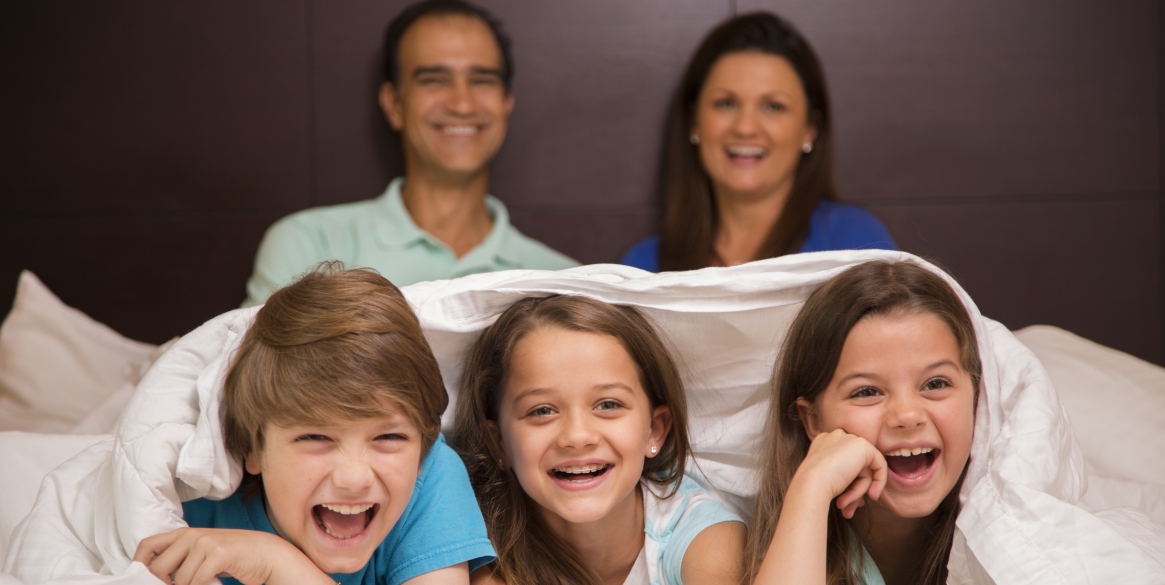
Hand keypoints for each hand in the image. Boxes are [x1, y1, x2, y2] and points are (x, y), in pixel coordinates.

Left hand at [133, 527, 308, 584]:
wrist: (267, 553)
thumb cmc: (234, 557)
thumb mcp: (203, 553)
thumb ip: (181, 559)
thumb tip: (156, 577)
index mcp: (184, 533)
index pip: (148, 546)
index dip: (140, 566)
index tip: (144, 580)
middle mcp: (192, 535)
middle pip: (159, 568)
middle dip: (164, 584)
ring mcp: (206, 543)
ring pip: (180, 580)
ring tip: (202, 584)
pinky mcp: (219, 553)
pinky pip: (197, 581)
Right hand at [795, 429, 887, 517]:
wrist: (811, 484)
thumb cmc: (814, 486)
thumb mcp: (826, 477)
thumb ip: (843, 475)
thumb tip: (867, 489)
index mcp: (823, 442)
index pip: (844, 461)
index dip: (847, 482)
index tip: (844, 501)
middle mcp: (836, 436)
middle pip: (855, 465)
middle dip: (854, 489)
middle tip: (848, 509)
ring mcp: (849, 439)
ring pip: (864, 469)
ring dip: (858, 491)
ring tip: (847, 507)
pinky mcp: (863, 446)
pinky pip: (879, 465)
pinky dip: (878, 482)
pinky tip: (872, 495)